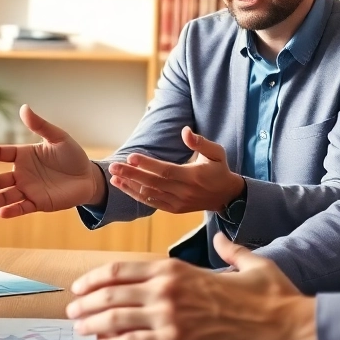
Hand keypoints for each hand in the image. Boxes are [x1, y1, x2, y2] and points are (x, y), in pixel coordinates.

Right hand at [0, 105, 105, 216]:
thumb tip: (24, 107)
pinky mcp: (39, 203)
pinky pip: (23, 207)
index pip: (1, 154)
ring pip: (7, 196)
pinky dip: (12, 210)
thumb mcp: (58, 137)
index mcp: (23, 155)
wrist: (88, 177)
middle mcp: (22, 173)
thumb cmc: (72, 155)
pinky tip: (2, 213)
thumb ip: (40, 125)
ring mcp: (29, 189)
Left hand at [66, 233, 317, 339]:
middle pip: (109, 293)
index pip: (120, 270)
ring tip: (81, 330)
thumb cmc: (269, 297)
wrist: (285, 326)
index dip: (94, 279)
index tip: (80, 287)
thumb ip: (229, 249)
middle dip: (85, 303)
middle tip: (72, 311)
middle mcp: (166, 289)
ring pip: (114, 319)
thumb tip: (222, 238)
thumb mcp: (249, 262)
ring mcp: (170, 317)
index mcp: (176, 269)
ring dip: (92, 325)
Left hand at [108, 127, 244, 212]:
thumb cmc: (219, 169)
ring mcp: (178, 202)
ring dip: (130, 186)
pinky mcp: (174, 209)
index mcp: (193, 176)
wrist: (226, 196)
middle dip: (131, 175)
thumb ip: (200, 142)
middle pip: (153, 183)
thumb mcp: (216, 152)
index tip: (131, 157)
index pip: (166, 170)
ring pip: (150, 195)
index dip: (147, 164)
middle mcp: (184, 191)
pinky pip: (152, 203)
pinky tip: (124, 187)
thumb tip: (185, 131)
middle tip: (113, 167)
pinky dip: (137, 195)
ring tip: (113, 177)